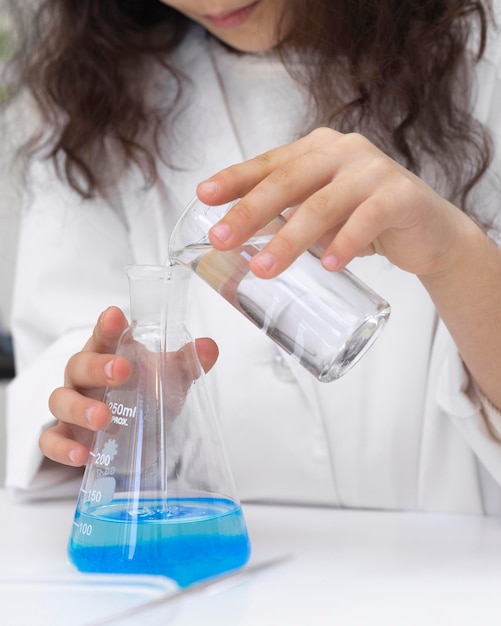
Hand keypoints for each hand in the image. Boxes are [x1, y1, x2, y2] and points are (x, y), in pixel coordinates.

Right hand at [42, 306, 218, 466]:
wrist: (134, 439)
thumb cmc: (144, 396)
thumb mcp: (167, 380)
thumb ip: (186, 363)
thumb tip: (209, 348)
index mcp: (107, 355)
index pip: (104, 336)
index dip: (107, 326)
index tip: (115, 316)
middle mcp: (83, 378)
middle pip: (78, 365)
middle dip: (97, 367)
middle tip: (121, 371)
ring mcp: (71, 406)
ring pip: (60, 400)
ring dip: (80, 408)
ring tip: (104, 418)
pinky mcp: (66, 437)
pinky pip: (51, 440)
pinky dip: (62, 448)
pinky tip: (82, 455)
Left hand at [197, 127, 470, 279]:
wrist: (429, 230)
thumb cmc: (366, 219)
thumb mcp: (322, 211)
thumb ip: (288, 214)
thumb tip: (236, 237)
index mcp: (318, 150)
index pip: (269, 164)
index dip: (235, 179)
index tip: (203, 196)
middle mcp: (343, 152)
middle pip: (287, 181)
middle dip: (249, 212)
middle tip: (221, 240)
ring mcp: (373, 171)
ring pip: (322, 205)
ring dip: (289, 240)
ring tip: (263, 269)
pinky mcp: (401, 196)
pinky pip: (367, 220)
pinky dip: (345, 244)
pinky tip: (328, 265)